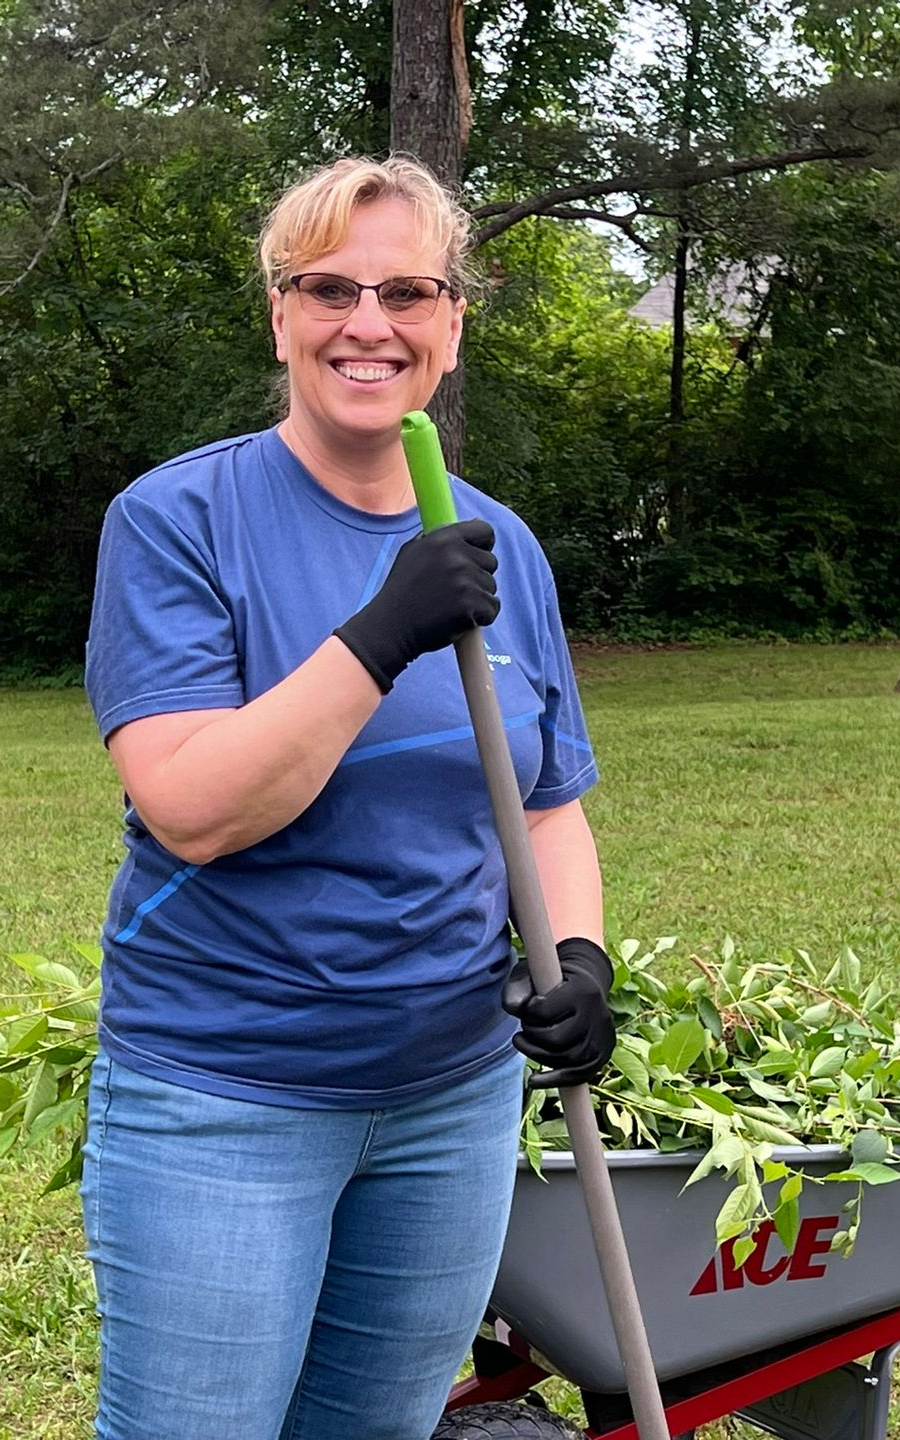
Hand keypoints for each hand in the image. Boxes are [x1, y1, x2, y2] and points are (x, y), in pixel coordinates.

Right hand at [334, 519, 499, 692]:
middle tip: (454, 592)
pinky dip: (481, 617)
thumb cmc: (402, 593)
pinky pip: (492, 608)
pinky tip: (458, 619)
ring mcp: (465, 579)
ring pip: (491, 587)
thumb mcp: (412, 553)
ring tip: (451, 607)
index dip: (484, 546)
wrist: (391, 627)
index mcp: (443, 538)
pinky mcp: (472, 604)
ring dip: (477, 599)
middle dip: (478, 577)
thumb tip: (469, 528)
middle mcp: (456, 555)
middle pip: (491, 562)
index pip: (485, 531)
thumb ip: (439, 539)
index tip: (477, 558)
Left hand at [502, 937, 615, 1088]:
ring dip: (538, 1056)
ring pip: (567, 1060)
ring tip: (524, 1043)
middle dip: (532, 1036)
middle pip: (556, 1040)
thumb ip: (517, 989)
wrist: (583, 985)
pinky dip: (554, 1080)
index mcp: (582, 990)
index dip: (528, 1012)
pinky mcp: (602, 1055)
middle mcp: (598, 1015)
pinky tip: (535, 1080)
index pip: (544, 1011)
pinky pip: (578, 1076)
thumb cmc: (551, 979)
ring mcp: (603, 1037)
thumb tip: (514, 1008)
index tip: (526, 1007)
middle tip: (525, 1028)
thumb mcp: (530, 975)